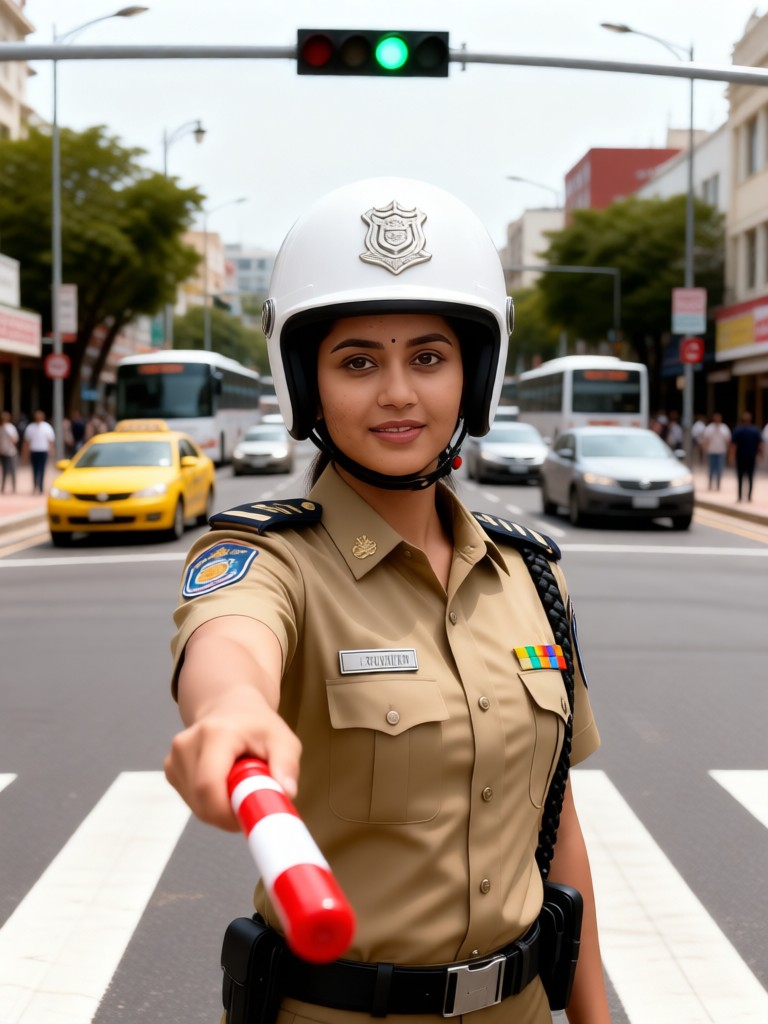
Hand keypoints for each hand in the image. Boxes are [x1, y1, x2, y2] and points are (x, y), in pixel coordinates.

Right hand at [164, 696, 301, 830]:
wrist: (229, 707)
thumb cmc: (257, 725)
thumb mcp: (282, 739)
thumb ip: (287, 765)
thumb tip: (287, 793)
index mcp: (214, 734)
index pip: (209, 786)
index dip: (227, 814)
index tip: (249, 818)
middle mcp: (187, 744)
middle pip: (201, 801)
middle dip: (228, 815)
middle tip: (250, 804)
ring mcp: (174, 758)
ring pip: (196, 806)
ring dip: (220, 809)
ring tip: (238, 784)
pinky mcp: (171, 770)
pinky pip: (191, 801)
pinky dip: (209, 803)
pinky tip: (223, 783)